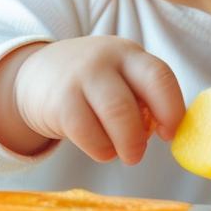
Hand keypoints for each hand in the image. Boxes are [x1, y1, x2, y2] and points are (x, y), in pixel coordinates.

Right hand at [0, 36, 184, 164]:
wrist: (37, 73)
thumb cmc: (93, 84)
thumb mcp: (119, 78)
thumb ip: (143, 97)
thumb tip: (164, 130)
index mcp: (131, 55)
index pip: (161, 76)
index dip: (172, 109)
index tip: (171, 133)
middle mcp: (107, 60)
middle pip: (137, 96)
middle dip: (144, 132)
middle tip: (142, 152)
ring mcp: (81, 77)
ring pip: (115, 114)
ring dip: (126, 143)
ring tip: (126, 155)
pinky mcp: (59, 100)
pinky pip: (86, 131)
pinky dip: (100, 148)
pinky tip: (102, 150)